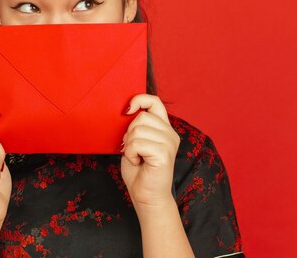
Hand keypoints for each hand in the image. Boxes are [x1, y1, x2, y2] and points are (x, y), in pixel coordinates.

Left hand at [120, 94, 179, 208]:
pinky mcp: (164, 153)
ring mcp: (169, 143)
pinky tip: (138, 162)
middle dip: (129, 132)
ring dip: (129, 145)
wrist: (146, 196)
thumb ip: (136, 126)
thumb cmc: (138, 170)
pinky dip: (131, 154)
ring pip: (138, 130)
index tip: (126, 110)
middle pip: (142, 116)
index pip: (155, 102)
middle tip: (133, 149)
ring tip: (136, 157)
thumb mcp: (135, 142)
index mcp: (164, 128)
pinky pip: (138, 144)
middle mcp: (170, 133)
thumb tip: (127, 110)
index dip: (139, 100)